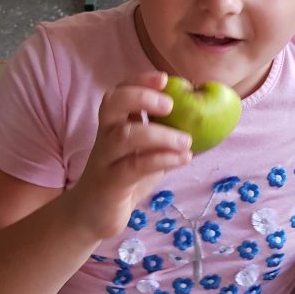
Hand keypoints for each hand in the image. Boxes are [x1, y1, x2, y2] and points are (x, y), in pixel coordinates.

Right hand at [68, 72, 191, 240]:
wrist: (92, 216)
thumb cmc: (125, 178)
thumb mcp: (146, 152)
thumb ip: (163, 135)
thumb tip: (202, 120)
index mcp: (114, 124)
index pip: (120, 91)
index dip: (139, 80)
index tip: (164, 78)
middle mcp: (105, 136)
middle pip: (112, 104)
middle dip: (141, 97)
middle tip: (170, 105)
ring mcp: (105, 159)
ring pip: (124, 136)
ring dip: (159, 134)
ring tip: (186, 141)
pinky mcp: (110, 183)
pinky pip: (133, 166)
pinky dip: (161, 159)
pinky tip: (183, 159)